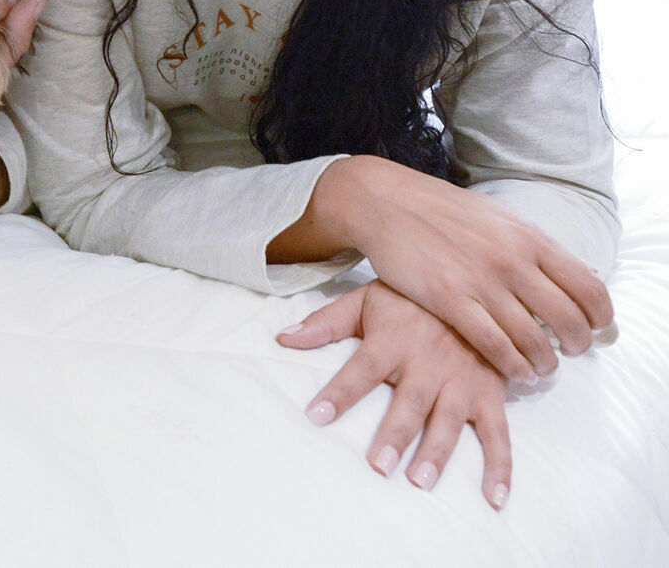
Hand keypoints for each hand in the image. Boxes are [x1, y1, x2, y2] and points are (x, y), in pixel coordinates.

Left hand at [279, 280, 512, 507]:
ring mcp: (463, 380)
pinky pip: (499, 435)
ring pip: (450, 421)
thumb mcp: (366, 300)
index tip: (316, 416)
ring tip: (420, 481)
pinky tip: (494, 499)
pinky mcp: (490, 394)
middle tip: (378, 466)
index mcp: (394, 339)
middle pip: (410, 402)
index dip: (340, 392)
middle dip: (395, 435)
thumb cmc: (410, 298)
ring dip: (437, 453)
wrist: (475, 284)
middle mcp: (429, 362)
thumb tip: (282, 338)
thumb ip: (326, 322)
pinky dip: (501, 468)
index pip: (362, 368)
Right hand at [306, 155, 612, 383]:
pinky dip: (513, 366)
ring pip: (534, 340)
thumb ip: (537, 247)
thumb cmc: (442, 211)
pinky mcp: (449, 299)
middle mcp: (512, 260)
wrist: (384, 202)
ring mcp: (481, 281)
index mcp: (529, 237)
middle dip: (577, 345)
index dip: (600, 317)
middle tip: (570, 351)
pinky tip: (515, 371)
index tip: (594, 328)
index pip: (588, 287)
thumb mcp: (499, 218)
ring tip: (541, 368)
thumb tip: (583, 274)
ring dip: (545, 363)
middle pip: (568, 319)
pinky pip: (495, 346)